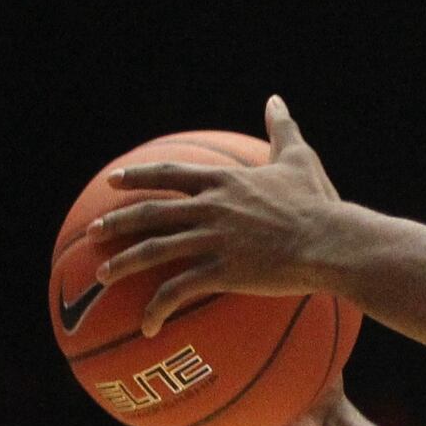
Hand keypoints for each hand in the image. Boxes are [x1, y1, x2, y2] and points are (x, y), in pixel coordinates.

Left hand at [92, 96, 342, 336]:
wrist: (331, 241)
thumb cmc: (319, 203)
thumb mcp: (299, 159)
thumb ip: (282, 128)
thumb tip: (275, 100)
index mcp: (225, 182)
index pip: (170, 175)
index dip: (138, 177)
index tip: (113, 180)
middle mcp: (211, 208)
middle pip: (151, 213)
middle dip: (117, 222)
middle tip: (94, 231)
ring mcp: (213, 241)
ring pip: (154, 251)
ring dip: (124, 263)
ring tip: (103, 274)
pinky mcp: (222, 272)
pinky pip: (178, 291)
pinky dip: (157, 308)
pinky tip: (147, 325)